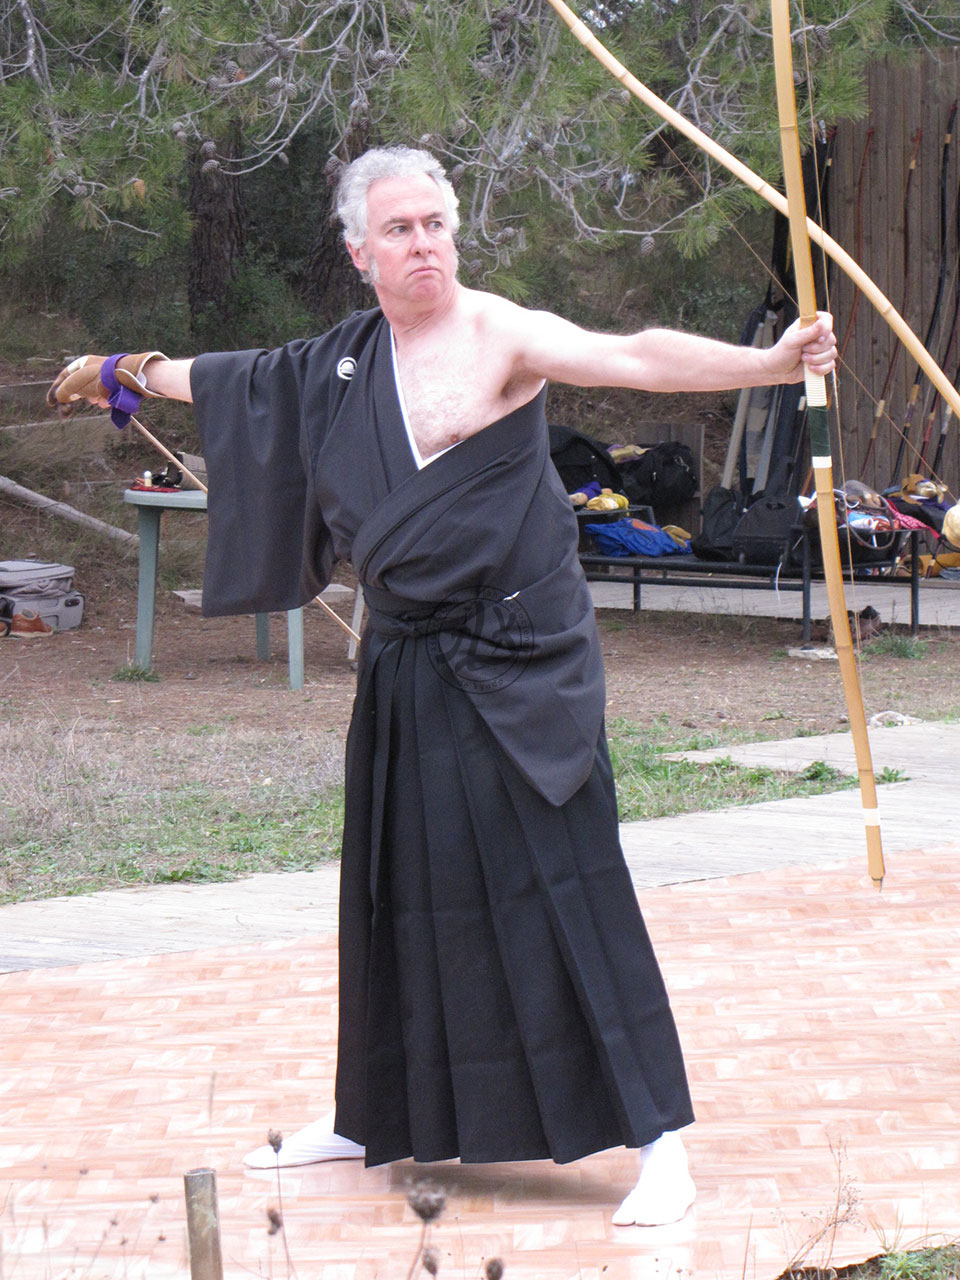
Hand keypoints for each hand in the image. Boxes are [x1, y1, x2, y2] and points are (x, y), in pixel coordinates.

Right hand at [46, 352, 166, 415]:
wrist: (131, 378)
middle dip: (72, 399)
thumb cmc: (102, 379)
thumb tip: (60, 398)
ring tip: (95, 402)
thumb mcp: (77, 384)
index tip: (51, 404)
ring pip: (91, 391)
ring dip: (89, 399)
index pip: (64, 377)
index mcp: (82, 364)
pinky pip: (106, 394)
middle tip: (67, 413)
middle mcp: (93, 369)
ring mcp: (106, 377)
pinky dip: (103, 400)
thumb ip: (64, 391)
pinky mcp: (117, 385)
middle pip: (77, 386)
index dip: (55, 391)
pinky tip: (106, 403)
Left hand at [766, 313, 836, 384]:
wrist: (777, 371)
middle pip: (831, 339)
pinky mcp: (822, 362)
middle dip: (816, 349)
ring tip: (803, 359)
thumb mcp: (791, 341)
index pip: (826, 319)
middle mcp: (818, 336)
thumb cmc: (781, 353)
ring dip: (816, 359)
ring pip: (832, 353)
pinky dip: (820, 368)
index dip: (826, 328)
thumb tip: (821, 323)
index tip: (819, 338)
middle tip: (802, 351)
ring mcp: (821, 350)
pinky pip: (831, 365)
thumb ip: (807, 333)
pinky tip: (809, 368)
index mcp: (809, 325)